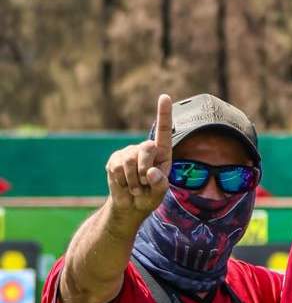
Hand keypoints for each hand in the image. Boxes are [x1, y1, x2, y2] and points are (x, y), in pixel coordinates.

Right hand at [105, 94, 171, 220]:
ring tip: (136, 188)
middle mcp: (145, 149)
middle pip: (146, 148)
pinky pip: (117, 169)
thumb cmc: (150, 197)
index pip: (163, 132)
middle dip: (145, 169)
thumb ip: (160, 184)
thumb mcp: (160, 194)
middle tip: (144, 184)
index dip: (164, 114)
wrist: (130, 206)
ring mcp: (128, 153)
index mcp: (162, 154)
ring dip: (133, 181)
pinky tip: (125, 185)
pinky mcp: (114, 160)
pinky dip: (122, 182)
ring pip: (129, 161)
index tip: (165, 96)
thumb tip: (150, 172)